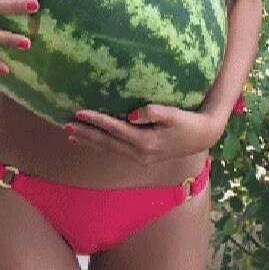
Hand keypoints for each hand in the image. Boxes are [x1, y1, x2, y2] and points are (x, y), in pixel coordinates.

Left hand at [63, 104, 221, 165]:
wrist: (203, 137)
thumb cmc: (189, 122)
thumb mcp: (174, 114)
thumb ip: (154, 112)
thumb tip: (131, 115)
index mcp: (146, 142)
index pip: (114, 129)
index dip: (95, 120)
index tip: (79, 112)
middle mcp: (140, 153)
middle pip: (106, 142)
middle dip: (85, 133)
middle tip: (65, 125)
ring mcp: (140, 158)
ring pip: (109, 149)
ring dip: (89, 141)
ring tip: (71, 134)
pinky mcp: (142, 157)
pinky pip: (115, 151)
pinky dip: (101, 146)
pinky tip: (91, 141)